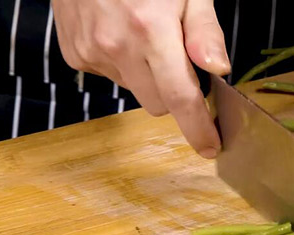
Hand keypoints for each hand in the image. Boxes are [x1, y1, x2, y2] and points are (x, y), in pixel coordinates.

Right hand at [52, 0, 229, 157]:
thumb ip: (204, 30)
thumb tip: (219, 70)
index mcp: (151, 29)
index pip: (181, 97)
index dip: (198, 127)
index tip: (210, 147)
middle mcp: (117, 45)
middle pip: (159, 104)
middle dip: (174, 90)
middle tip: (175, 56)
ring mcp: (91, 52)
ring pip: (135, 91)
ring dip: (146, 75)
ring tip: (142, 32)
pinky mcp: (74, 53)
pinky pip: (110, 77)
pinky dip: (122, 64)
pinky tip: (119, 32)